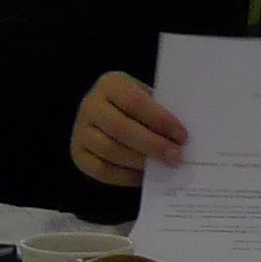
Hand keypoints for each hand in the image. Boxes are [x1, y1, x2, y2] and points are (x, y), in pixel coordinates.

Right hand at [71, 71, 186, 186]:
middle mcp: (90, 105)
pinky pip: (102, 170)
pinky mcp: (78, 153)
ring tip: (162, 167)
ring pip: (110, 151)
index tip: (182, 136)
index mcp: (110, 84)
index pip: (134, 102)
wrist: (108, 113)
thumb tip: (181, 140)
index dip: (159, 120)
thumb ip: (160, 114)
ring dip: (141, 162)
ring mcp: (81, 130)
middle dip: (152, 145)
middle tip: (176, 157)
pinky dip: (126, 176)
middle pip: (120, 128)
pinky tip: (144, 176)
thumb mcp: (147, 98)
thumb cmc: (137, 108)